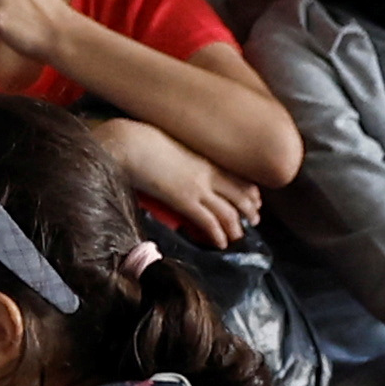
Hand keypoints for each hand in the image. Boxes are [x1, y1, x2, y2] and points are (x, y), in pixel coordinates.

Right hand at [127, 145, 260, 247]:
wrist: (130, 144)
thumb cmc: (145, 141)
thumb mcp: (174, 147)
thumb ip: (186, 160)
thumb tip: (186, 170)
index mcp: (206, 159)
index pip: (238, 177)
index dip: (250, 192)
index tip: (254, 201)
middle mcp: (208, 174)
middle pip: (240, 195)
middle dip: (250, 211)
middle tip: (253, 221)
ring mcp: (197, 188)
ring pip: (228, 212)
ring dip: (236, 228)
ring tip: (238, 237)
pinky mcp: (184, 201)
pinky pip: (208, 222)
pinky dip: (218, 235)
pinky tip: (220, 243)